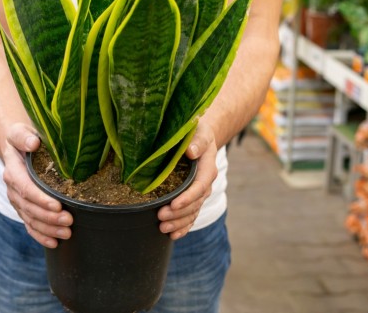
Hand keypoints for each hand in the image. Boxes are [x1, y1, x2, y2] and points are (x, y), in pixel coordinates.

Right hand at [2, 123, 72, 247]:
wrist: (15, 147)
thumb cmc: (22, 138)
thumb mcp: (19, 131)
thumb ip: (24, 136)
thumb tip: (34, 143)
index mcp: (13, 171)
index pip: (26, 188)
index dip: (41, 199)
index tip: (57, 205)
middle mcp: (13, 189)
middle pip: (30, 208)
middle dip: (49, 217)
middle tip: (69, 221)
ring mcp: (18, 201)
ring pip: (31, 219)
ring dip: (48, 228)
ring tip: (67, 233)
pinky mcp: (23, 208)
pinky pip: (30, 225)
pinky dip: (41, 236)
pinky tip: (54, 243)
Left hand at [157, 121, 216, 239]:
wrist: (199, 137)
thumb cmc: (197, 132)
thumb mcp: (199, 132)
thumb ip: (197, 141)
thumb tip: (191, 151)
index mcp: (207, 169)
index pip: (199, 187)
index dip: (187, 197)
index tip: (173, 204)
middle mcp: (205, 184)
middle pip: (194, 204)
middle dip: (178, 213)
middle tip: (160, 217)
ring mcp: (199, 193)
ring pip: (192, 213)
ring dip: (178, 223)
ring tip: (163, 228)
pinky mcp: (192, 199)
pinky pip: (190, 216)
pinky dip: (183, 227)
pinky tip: (173, 236)